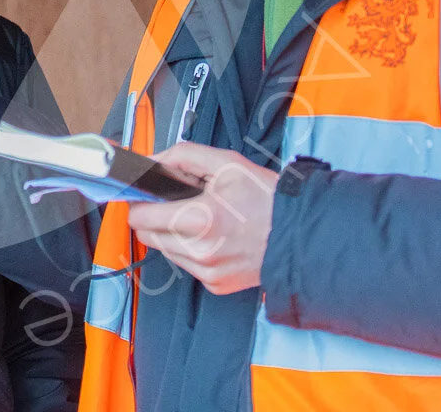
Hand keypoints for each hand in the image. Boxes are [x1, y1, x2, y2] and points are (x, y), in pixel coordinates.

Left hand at [126, 143, 278, 295]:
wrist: (302, 235)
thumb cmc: (268, 199)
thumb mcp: (227, 164)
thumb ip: (183, 156)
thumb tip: (154, 160)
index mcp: (199, 219)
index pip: (140, 218)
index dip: (138, 202)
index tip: (143, 194)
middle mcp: (199, 251)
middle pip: (147, 235)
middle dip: (153, 216)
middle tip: (174, 202)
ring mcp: (207, 272)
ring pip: (164, 250)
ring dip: (171, 234)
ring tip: (199, 219)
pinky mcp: (215, 285)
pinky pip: (186, 264)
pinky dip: (190, 250)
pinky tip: (212, 236)